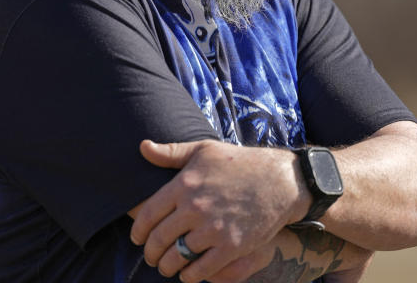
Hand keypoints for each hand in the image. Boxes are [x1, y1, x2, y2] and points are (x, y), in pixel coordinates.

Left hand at [130, 139, 307, 282]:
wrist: (279, 180)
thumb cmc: (238, 163)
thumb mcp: (203, 150)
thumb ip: (171, 152)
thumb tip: (142, 147)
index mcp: (184, 184)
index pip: (148, 215)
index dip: (138, 232)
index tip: (137, 239)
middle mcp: (195, 207)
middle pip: (160, 239)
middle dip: (151, 253)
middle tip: (151, 257)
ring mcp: (214, 228)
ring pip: (177, 257)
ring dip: (167, 267)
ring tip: (167, 267)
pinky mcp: (232, 246)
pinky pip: (201, 269)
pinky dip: (189, 276)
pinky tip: (187, 274)